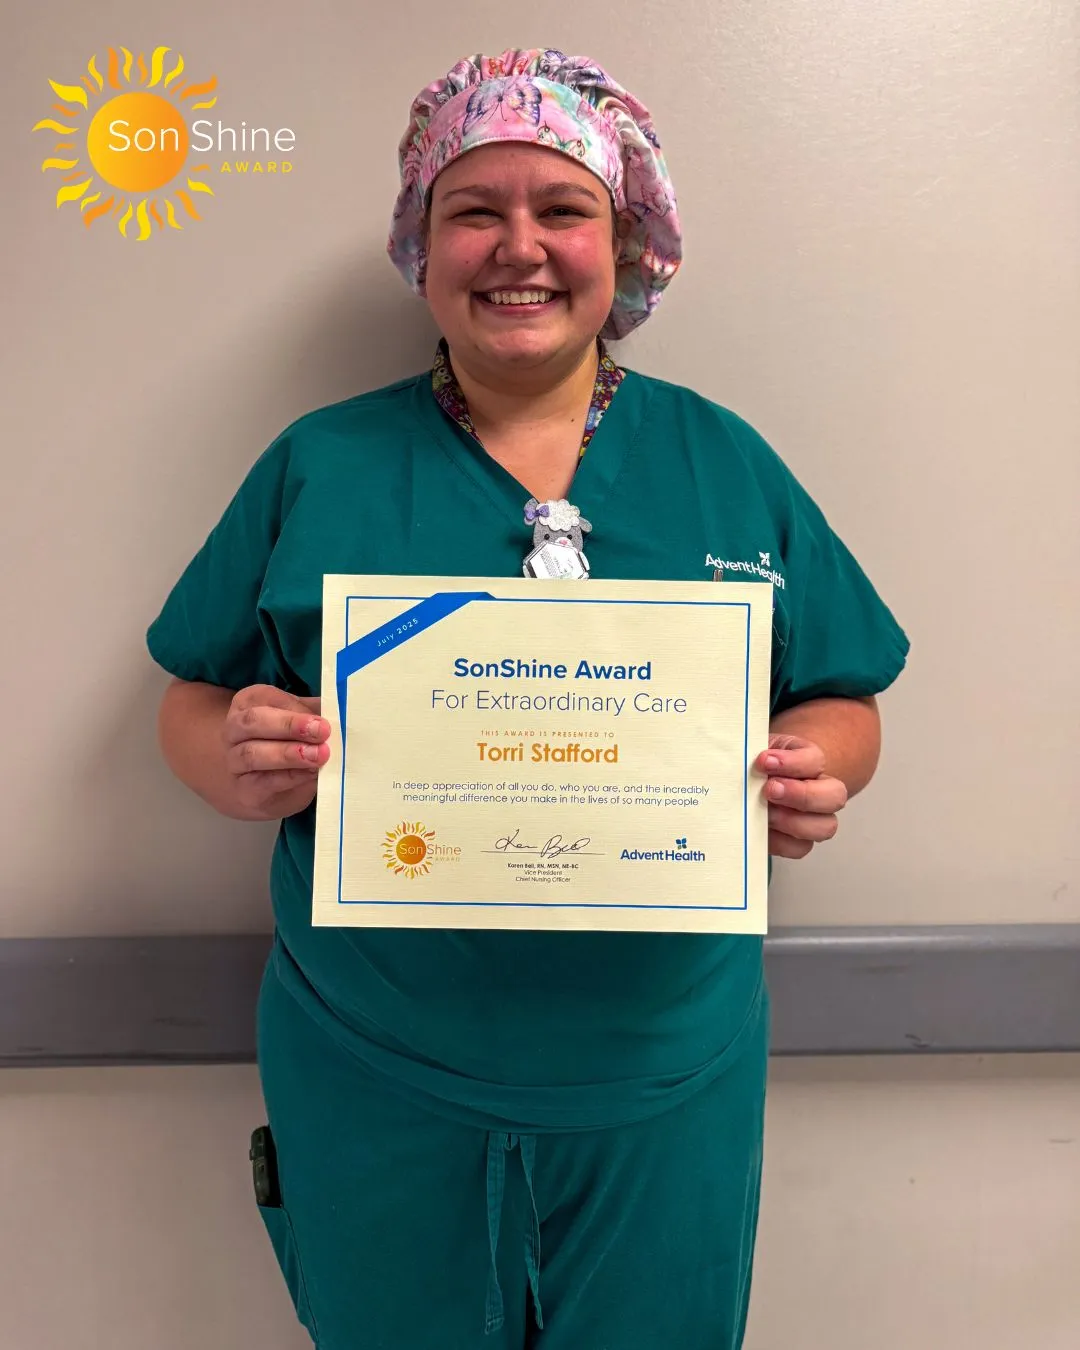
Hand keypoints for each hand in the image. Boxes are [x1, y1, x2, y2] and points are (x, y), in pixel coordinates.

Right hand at [222, 685, 330, 819]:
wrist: (261, 789)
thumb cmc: (283, 744)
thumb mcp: (298, 723)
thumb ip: (314, 713)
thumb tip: (339, 708)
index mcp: (248, 703)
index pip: (265, 698)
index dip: (295, 707)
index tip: (322, 718)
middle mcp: (235, 729)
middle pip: (254, 721)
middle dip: (290, 725)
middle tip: (322, 731)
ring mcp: (234, 760)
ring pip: (253, 753)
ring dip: (289, 754)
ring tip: (318, 755)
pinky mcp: (244, 789)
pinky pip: (263, 781)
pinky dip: (290, 777)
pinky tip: (310, 774)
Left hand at [754, 734, 847, 859]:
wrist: (751, 786)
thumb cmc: (756, 767)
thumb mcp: (755, 751)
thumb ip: (753, 753)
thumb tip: (744, 760)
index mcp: (810, 762)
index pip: (815, 760)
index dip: (791, 762)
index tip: (764, 760)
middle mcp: (821, 791)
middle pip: (835, 796)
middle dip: (802, 794)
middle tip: (770, 790)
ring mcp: (813, 820)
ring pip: (825, 827)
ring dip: (792, 821)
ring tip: (765, 813)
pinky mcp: (797, 843)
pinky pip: (799, 848)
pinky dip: (779, 842)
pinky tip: (761, 830)